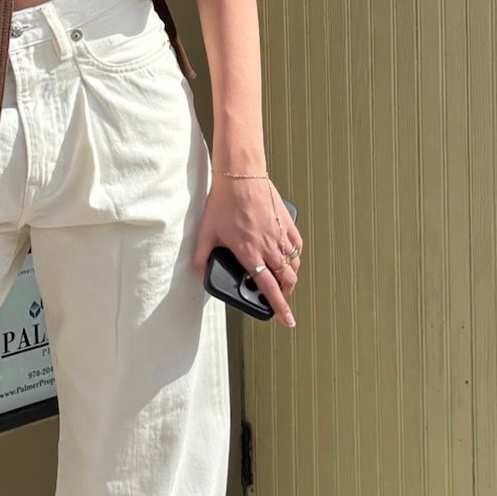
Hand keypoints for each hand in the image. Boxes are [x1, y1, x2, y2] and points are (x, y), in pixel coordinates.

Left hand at [192, 173, 302, 327]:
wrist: (240, 175)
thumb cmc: (224, 202)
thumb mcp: (205, 232)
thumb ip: (202, 255)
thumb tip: (199, 271)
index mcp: (250, 253)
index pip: (269, 287)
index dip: (279, 307)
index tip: (287, 320)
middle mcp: (269, 247)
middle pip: (287, 279)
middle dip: (286, 293)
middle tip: (280, 297)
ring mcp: (280, 234)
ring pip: (294, 264)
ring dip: (290, 276)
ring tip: (283, 278)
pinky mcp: (287, 222)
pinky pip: (296, 245)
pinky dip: (295, 255)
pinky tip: (288, 254)